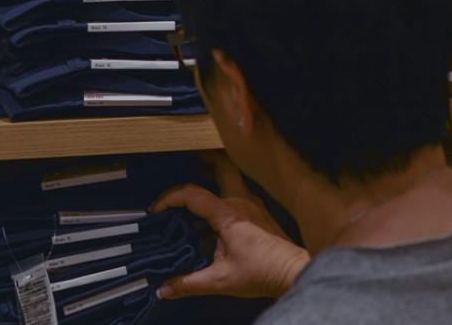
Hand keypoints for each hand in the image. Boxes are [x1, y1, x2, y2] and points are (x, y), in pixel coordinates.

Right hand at [151, 152, 309, 300]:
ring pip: (230, 178)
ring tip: (193, 191)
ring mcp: (252, 204)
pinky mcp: (259, 212)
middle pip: (220, 166)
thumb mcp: (220, 281)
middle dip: (201, 162)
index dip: (169, 198)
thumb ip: (189, 283)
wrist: (294, 272)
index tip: (157, 210)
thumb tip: (164, 289)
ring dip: (211, 179)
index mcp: (227, 213)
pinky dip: (222, 195)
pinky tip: (213, 215)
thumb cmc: (262, 273)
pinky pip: (237, 193)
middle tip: (182, 165)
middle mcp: (241, 201)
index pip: (192, 194)